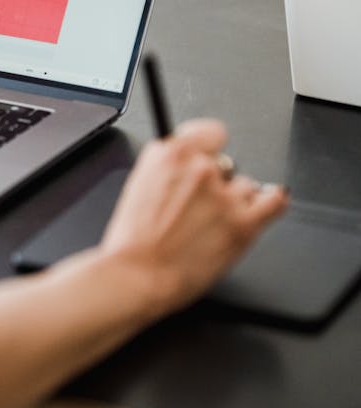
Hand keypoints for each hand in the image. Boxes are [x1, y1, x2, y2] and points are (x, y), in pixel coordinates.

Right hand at [101, 119, 287, 318]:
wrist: (137, 275)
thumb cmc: (133, 239)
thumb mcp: (140, 183)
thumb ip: (169, 166)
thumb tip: (189, 163)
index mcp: (172, 154)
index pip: (212, 132)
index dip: (210, 148)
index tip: (208, 157)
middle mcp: (201, 169)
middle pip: (227, 163)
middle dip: (217, 181)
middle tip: (200, 205)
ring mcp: (224, 196)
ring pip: (246, 186)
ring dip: (236, 200)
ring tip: (215, 222)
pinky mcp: (243, 224)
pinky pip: (274, 201)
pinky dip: (272, 202)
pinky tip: (265, 206)